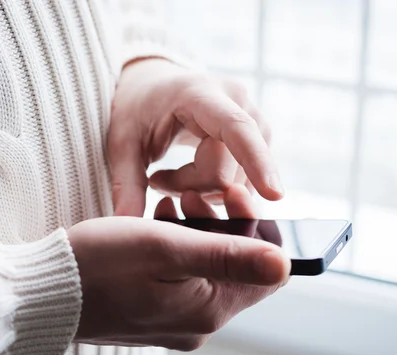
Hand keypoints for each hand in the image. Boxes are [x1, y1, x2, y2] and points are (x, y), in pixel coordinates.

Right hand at [69, 185, 289, 349]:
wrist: (40, 295)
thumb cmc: (98, 265)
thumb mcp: (166, 248)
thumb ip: (228, 256)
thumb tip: (283, 264)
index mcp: (209, 309)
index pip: (267, 272)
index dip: (256, 229)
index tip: (229, 196)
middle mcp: (199, 323)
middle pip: (237, 268)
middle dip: (223, 226)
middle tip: (191, 198)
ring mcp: (177, 322)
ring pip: (210, 270)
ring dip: (199, 233)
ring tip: (170, 207)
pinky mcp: (157, 316)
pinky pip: (184, 279)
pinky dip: (178, 250)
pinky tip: (158, 227)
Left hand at [108, 58, 283, 216]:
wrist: (156, 86)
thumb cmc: (137, 109)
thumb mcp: (121, 143)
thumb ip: (124, 183)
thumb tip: (124, 227)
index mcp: (201, 94)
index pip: (237, 128)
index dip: (256, 161)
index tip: (274, 194)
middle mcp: (238, 102)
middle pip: (228, 172)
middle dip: (191, 188)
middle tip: (158, 180)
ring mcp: (254, 119)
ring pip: (239, 182)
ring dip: (204, 190)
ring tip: (171, 175)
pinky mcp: (260, 137)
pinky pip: (245, 180)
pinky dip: (218, 187)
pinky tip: (192, 175)